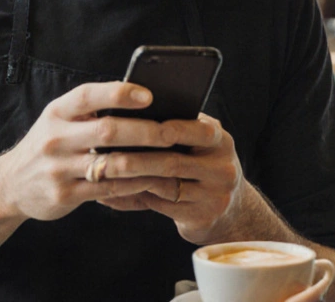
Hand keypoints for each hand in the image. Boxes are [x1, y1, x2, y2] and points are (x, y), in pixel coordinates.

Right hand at [0, 81, 183, 222]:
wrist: (11, 184)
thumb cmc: (48, 145)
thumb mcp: (58, 120)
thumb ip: (90, 112)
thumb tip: (142, 101)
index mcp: (57, 112)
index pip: (89, 95)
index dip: (119, 93)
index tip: (149, 95)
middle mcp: (55, 138)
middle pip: (107, 130)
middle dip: (145, 131)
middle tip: (172, 132)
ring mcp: (59, 168)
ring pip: (112, 164)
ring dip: (147, 161)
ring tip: (172, 158)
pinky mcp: (64, 195)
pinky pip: (108, 190)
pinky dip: (134, 184)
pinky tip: (152, 179)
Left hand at [95, 113, 248, 243]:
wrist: (230, 210)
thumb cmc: (201, 165)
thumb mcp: (200, 144)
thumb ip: (176, 130)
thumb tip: (129, 117)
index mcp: (221, 142)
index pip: (198, 131)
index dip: (169, 128)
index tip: (137, 123)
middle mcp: (223, 169)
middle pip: (173, 162)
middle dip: (137, 158)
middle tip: (106, 154)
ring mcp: (214, 196)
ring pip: (164, 186)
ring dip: (131, 179)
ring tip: (104, 172)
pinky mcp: (202, 218)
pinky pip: (160, 206)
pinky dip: (133, 198)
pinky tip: (112, 193)